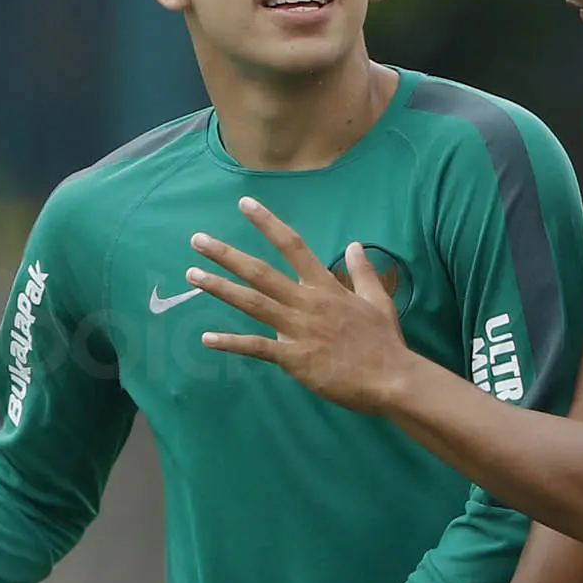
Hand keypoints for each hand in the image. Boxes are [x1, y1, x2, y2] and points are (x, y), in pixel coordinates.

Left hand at [186, 198, 414, 412]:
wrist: (390, 378)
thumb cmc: (384, 341)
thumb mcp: (378, 300)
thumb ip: (363, 271)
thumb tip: (354, 244)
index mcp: (325, 286)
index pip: (293, 245)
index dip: (267, 223)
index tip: (244, 204)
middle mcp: (306, 301)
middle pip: (260, 272)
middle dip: (226, 254)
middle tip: (197, 240)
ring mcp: (297, 329)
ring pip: (251, 303)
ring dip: (219, 288)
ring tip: (193, 275)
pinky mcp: (292, 357)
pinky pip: (255, 347)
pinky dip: (230, 343)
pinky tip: (207, 339)